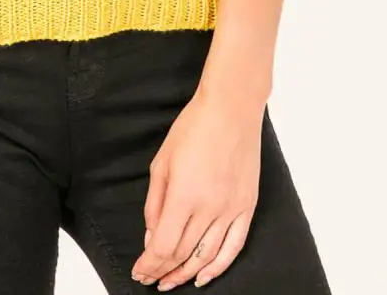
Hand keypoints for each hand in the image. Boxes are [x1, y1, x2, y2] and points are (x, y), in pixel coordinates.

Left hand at [131, 91, 263, 289]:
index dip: (149, 265)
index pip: (163, 246)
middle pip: (183, 254)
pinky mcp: (247, 206)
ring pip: (207, 256)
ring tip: (171, 282)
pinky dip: (218, 267)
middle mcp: (209, 208)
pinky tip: (203, 277)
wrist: (231, 109)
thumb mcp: (161, 162)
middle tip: (150, 279)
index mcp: (184, 195)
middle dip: (163, 271)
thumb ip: (154, 204)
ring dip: (186, 274)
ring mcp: (231, 209)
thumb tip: (151, 237)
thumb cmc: (193, 128)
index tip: (139, 272)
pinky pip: (234, 247)